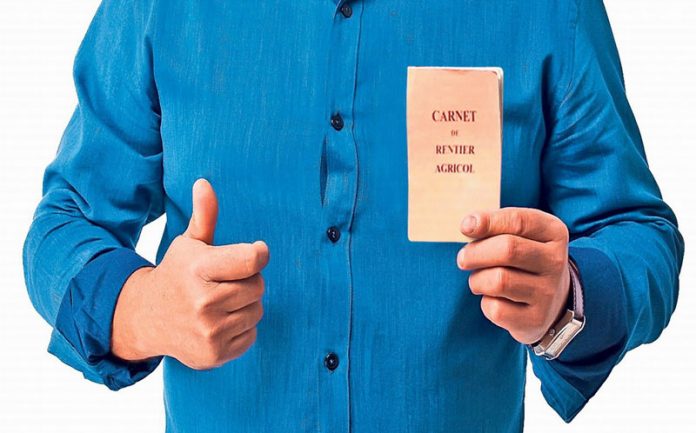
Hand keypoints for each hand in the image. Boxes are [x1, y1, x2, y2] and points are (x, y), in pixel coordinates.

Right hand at [112, 179, 268, 369]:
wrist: (145, 317)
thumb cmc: (176, 274)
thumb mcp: (188, 243)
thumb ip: (204, 215)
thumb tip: (204, 183)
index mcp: (199, 268)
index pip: (252, 259)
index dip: (259, 254)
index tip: (256, 252)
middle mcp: (203, 302)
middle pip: (258, 286)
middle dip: (248, 281)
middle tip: (226, 281)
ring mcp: (208, 331)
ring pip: (257, 310)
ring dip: (246, 304)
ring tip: (221, 301)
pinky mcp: (214, 355)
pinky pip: (252, 335)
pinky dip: (241, 327)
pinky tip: (220, 321)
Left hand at [456, 207, 570, 344]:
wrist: (550, 302)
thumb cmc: (523, 260)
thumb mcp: (517, 235)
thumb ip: (494, 225)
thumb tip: (469, 224)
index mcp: (554, 232)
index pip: (518, 221)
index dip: (487, 222)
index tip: (466, 227)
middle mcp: (556, 261)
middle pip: (507, 249)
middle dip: (475, 253)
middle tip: (463, 259)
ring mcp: (548, 292)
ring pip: (498, 281)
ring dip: (477, 280)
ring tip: (479, 280)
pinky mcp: (536, 319)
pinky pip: (496, 309)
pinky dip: (486, 303)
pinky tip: (494, 300)